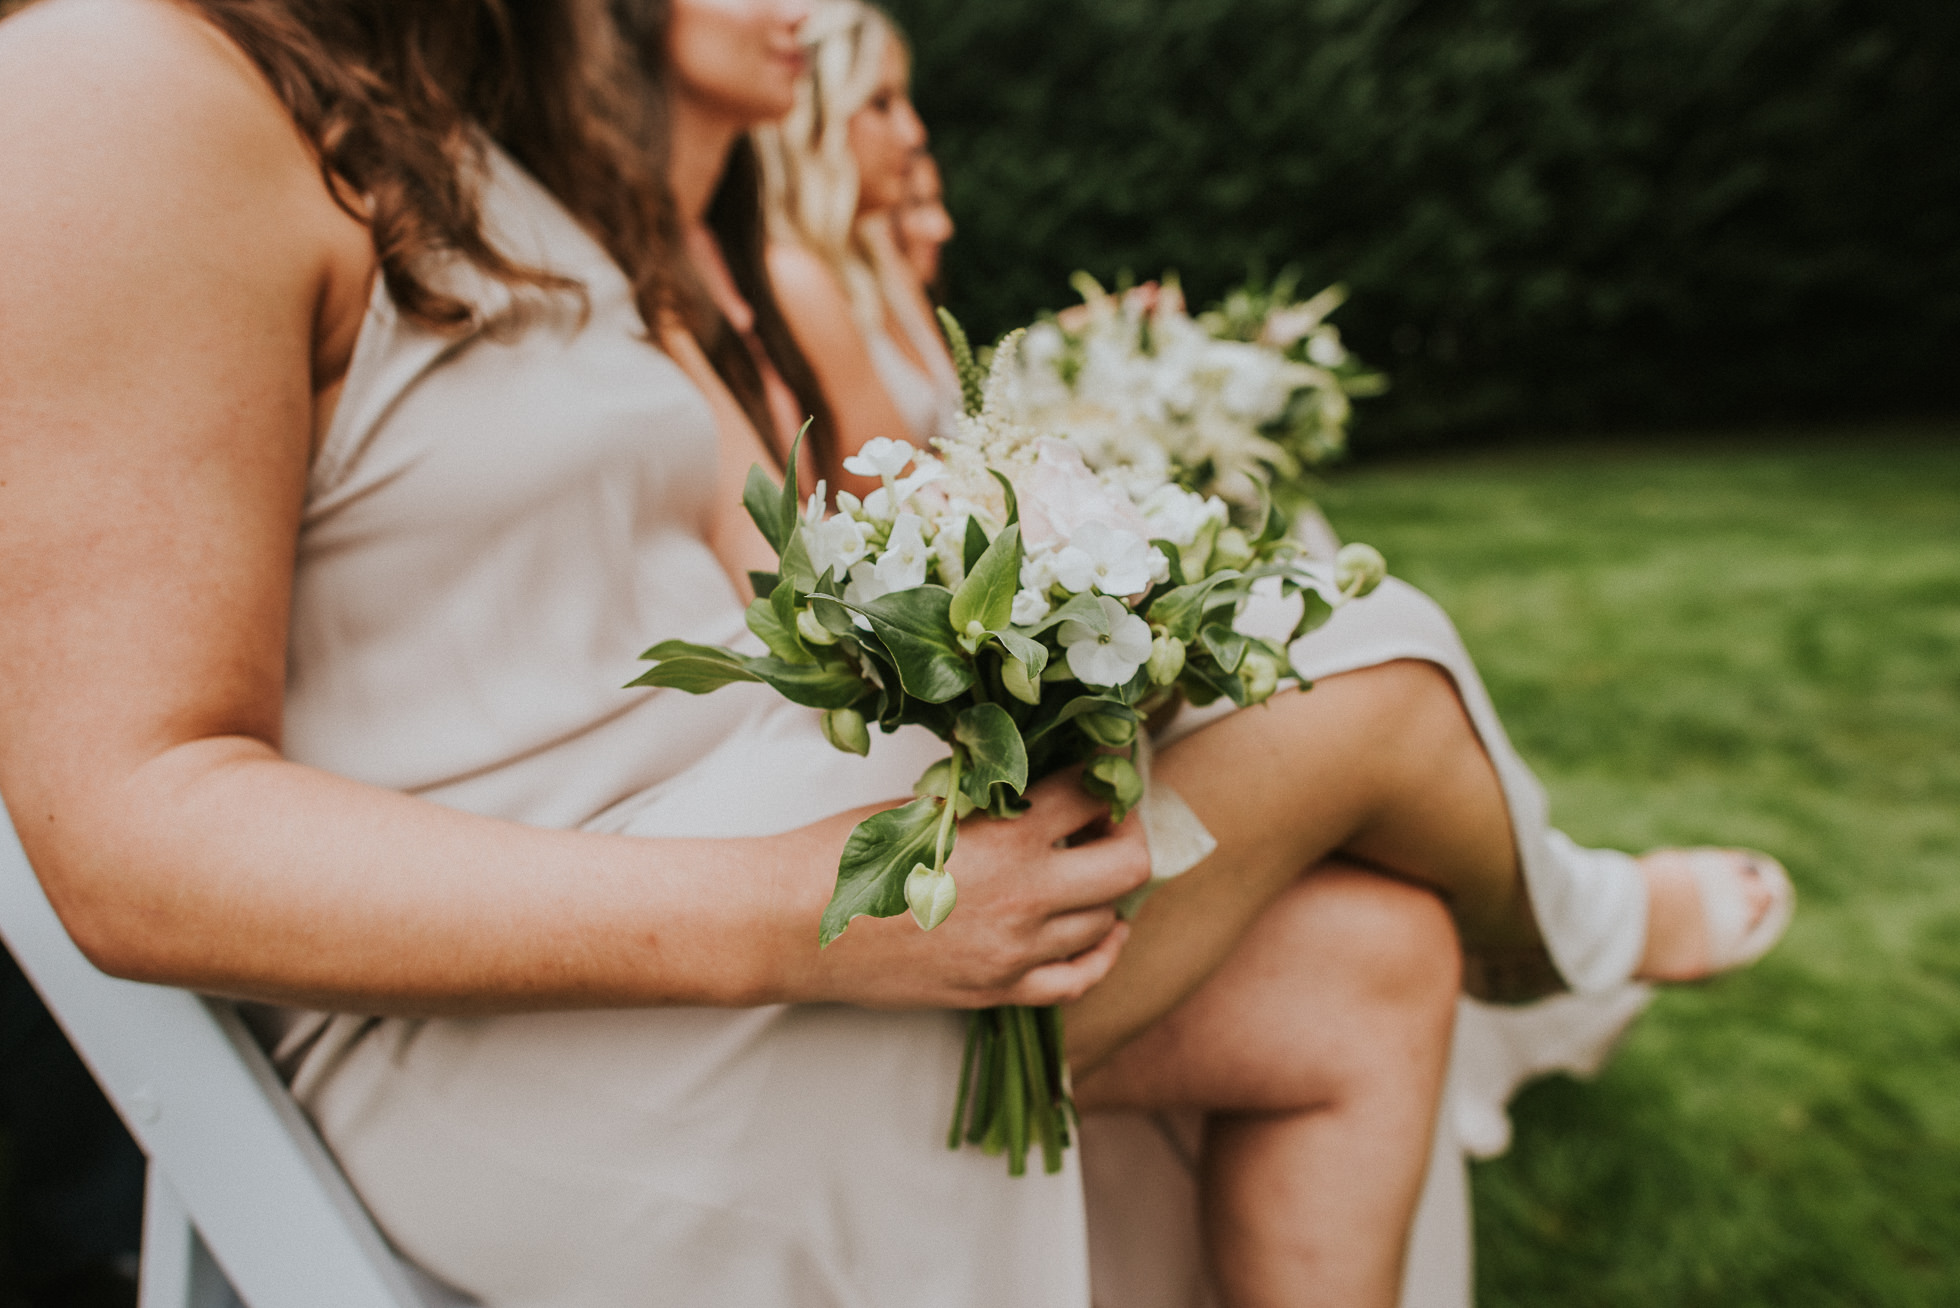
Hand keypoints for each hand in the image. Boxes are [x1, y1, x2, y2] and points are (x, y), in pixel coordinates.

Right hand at [794, 770, 1150, 1009]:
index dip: (1106, 769)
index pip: (1090, 791)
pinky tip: (1100, 930)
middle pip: (1129, 863)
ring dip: (1107, 889)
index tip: (1107, 760)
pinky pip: (1079, 979)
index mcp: (1006, 834)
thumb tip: (1037, 778)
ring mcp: (1016, 951)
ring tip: (1089, 864)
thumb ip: (987, 796)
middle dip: (1127, 832)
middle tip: (1108, 816)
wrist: (790, 926)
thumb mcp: (923, 803)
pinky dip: (1100, 952)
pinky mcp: (998, 991)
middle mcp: (1025, 895)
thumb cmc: (844, 852)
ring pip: (1106, 920)